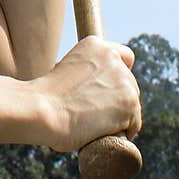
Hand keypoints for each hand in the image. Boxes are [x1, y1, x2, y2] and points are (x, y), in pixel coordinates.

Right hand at [31, 36, 141, 152]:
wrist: (44, 110)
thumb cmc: (48, 98)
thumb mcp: (69, 70)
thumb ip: (88, 73)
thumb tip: (97, 92)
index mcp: (95, 45)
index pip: (125, 58)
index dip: (118, 76)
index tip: (109, 90)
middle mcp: (113, 58)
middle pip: (130, 84)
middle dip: (118, 99)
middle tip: (96, 114)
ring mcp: (123, 79)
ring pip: (133, 104)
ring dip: (120, 116)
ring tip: (96, 125)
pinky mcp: (130, 102)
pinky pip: (134, 124)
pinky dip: (123, 132)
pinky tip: (105, 133)